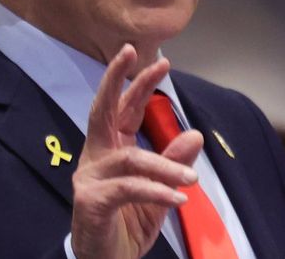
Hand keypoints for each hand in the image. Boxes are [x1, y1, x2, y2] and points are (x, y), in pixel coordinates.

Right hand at [70, 45, 202, 258]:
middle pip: (104, 110)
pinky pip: (129, 188)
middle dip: (123, 80)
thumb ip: (173, 162)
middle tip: (147, 58)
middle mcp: (95, 157)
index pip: (122, 108)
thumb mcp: (159, 191)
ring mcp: (89, 178)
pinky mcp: (91, 201)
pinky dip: (156, 191)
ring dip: (166, 165)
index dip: (136, 82)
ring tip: (192, 178)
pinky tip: (178, 198)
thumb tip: (195, 134)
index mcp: (109, 149)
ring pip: (131, 158)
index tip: (160, 60)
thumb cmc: (126, 226)